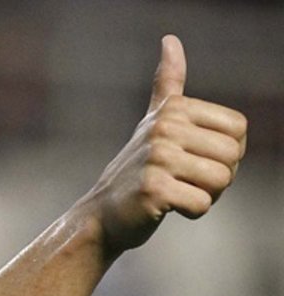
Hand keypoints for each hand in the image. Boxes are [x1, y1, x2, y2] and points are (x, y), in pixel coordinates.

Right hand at [86, 34, 246, 255]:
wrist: (100, 214)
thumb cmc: (135, 171)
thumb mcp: (153, 121)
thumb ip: (167, 82)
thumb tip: (170, 39)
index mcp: (173, 109)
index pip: (238, 129)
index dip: (227, 151)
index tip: (198, 160)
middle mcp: (165, 129)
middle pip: (232, 156)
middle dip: (219, 177)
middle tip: (187, 182)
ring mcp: (157, 160)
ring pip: (220, 180)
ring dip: (207, 195)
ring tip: (178, 193)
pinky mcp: (153, 191)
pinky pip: (201, 204)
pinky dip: (191, 212)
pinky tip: (168, 208)